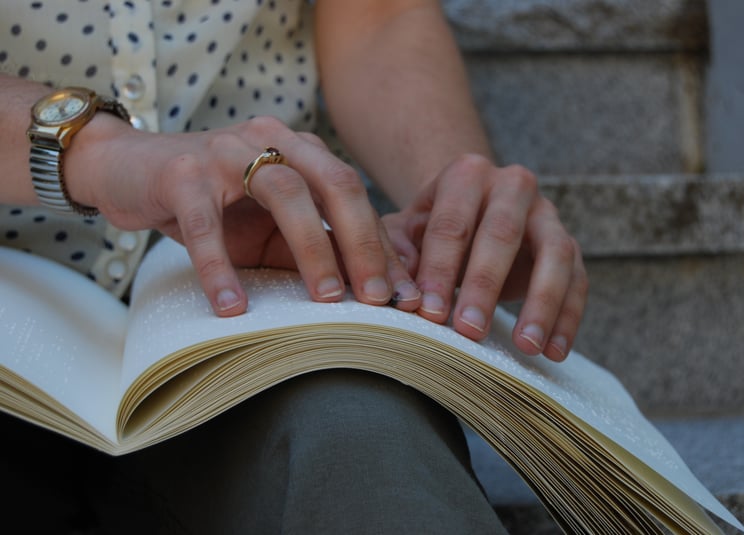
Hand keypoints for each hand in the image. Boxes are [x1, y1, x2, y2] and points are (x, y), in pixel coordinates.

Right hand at [66, 115, 419, 315]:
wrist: (128, 171)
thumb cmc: (211, 205)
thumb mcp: (269, 228)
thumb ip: (313, 247)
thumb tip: (369, 290)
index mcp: (301, 151)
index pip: (354, 195)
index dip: (382, 244)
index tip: (403, 293)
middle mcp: (271, 140)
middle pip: (335, 183)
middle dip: (363, 242)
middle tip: (379, 297)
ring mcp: (225, 150)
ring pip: (284, 193)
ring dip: (312, 249)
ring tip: (327, 300)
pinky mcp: (180, 172)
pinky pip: (205, 222)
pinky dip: (220, 268)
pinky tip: (233, 307)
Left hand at [381, 154, 587, 360]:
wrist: (470, 213)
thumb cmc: (429, 227)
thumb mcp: (404, 230)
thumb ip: (398, 253)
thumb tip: (406, 291)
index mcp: (466, 175)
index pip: (452, 224)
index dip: (440, 270)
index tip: (431, 314)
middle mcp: (512, 185)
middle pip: (502, 233)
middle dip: (486, 286)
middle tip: (471, 332)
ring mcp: (546, 213)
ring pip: (555, 253)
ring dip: (542, 303)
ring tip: (526, 347)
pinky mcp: (569, 243)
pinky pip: (578, 279)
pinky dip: (568, 317)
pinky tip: (554, 352)